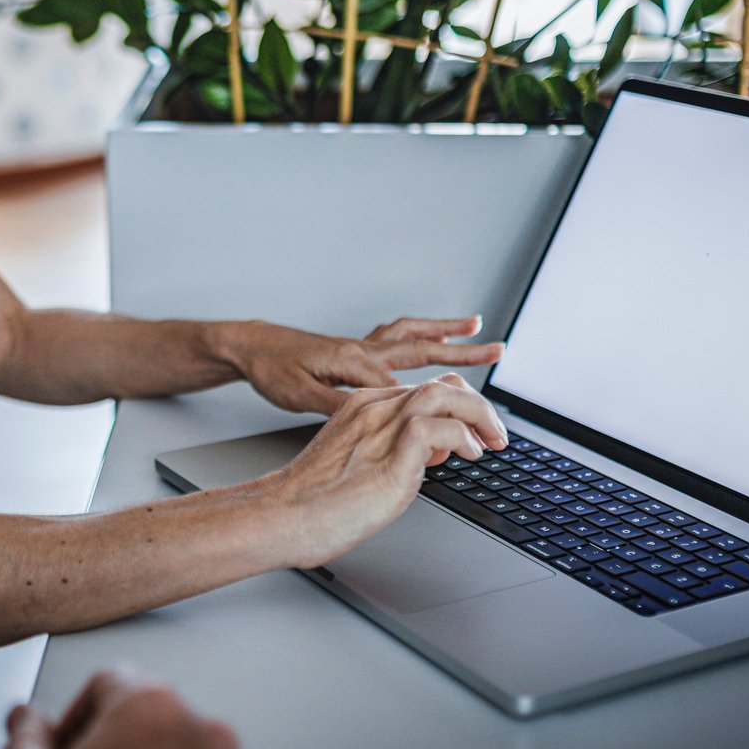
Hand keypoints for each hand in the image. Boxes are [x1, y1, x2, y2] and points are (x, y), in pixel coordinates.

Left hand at [221, 316, 503, 414]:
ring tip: (473, 326)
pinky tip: (429, 338)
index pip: (407, 386)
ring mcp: (360, 346)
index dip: (436, 405)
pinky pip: (396, 338)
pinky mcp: (354, 348)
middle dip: (461, 351)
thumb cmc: (272, 370)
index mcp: (355, 362)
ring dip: (443, 331)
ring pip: (411, 336)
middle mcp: (364, 349)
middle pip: (422, 348)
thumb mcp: (299, 393)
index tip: (463, 423)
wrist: (251, 347)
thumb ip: (336, 402)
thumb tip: (370, 411)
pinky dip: (418, 334)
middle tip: (497, 348)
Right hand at [267, 374, 505, 566]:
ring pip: (446, 394)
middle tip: (495, 434)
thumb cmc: (314, 501)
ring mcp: (381, 428)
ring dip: (480, 415)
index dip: (458, 407)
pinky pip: (438, 427)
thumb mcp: (360, 463)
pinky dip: (461, 437)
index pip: (425, 389)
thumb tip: (431, 457)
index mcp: (363, 407)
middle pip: (442, 385)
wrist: (284, 516)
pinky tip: (467, 455)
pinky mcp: (390, 456)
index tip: (474, 433)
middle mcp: (374, 409)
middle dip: (479, 406)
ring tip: (493, 440)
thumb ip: (394, 450)